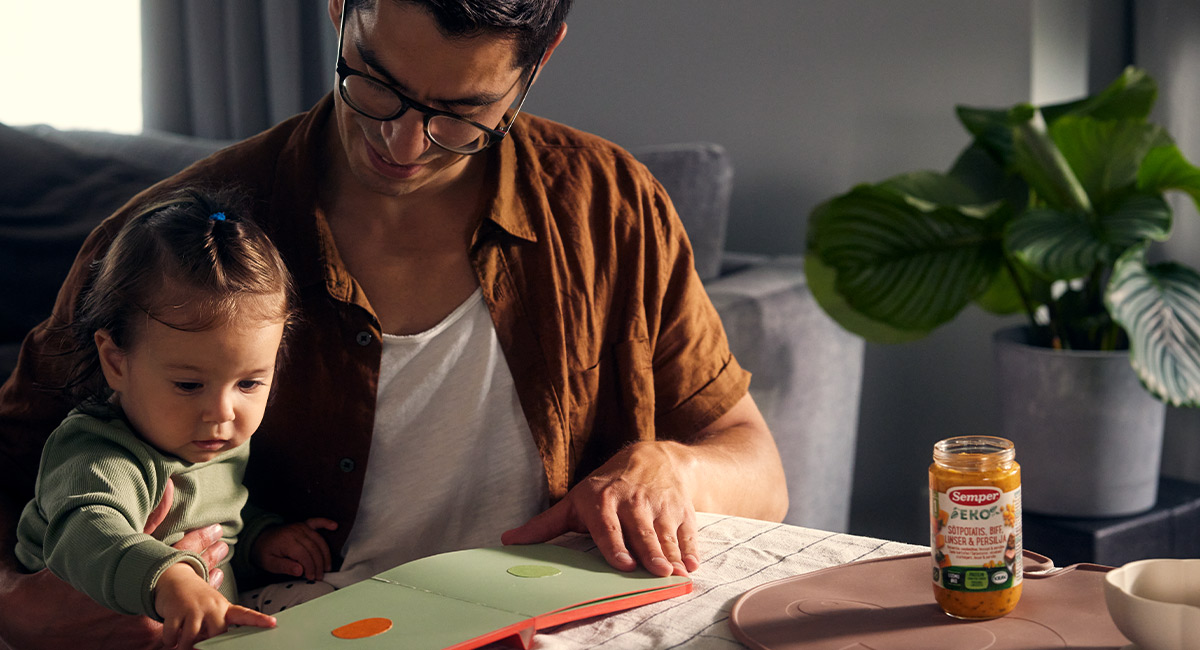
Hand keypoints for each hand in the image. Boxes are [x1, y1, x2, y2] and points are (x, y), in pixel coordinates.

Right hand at [0, 478, 226, 649]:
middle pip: (187, 578)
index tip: (217, 529)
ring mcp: (143, 626)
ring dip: (201, 589)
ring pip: (184, 606)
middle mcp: (141, 600)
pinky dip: (185, 617)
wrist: (32, 622)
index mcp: (132, 573)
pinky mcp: (139, 646)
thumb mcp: (99, 548)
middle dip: (207, 559)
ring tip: (218, 573)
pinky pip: (173, 632)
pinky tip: (198, 610)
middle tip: (223, 546)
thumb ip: (144, 520)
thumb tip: (170, 489)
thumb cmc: (63, 583)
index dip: (201, 539)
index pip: (179, 551)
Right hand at [155, 563, 274, 649]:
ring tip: (182, 637)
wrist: (173, 576)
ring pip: (191, 640)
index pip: (245, 615)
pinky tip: (172, 632)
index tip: (272, 623)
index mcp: (224, 607)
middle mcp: (212, 606)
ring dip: (183, 644)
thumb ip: (217, 627)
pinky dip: (170, 640)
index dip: (259, 620)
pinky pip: (172, 637)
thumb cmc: (195, 600)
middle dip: (205, 644)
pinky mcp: (176, 611)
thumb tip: (215, 644)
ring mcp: (194, 608)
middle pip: (216, 635)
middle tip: (197, 641)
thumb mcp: (211, 609)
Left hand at [252, 518, 337, 580]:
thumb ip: (284, 567)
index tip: (311, 578)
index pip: (304, 555)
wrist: (258, 538)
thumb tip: (300, 570)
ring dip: (325, 554)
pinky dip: (326, 523)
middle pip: (313, 549)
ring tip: (327, 567)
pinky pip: (317, 522)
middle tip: (320, 577)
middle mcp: (295, 531)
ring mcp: (301, 526)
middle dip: (319, 564)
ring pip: (319, 540)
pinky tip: (335, 526)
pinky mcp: (304, 524)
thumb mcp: (269, 564)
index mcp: (286, 541)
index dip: (310, 568)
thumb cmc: (264, 553)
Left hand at [501, 441, 699, 577]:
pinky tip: (692, 564)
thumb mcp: (575, 501)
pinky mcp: (682, 510)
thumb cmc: (607, 487)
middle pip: (641, 532)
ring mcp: (660, 506)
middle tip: (656, 572)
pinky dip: (691, 548)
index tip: (623, 564)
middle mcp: (632, 502)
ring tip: (675, 573)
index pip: (609, 526)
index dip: (616, 545)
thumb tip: (508, 541)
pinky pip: (687, 532)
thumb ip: (545, 525)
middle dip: (649, 552)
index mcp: (603, 501)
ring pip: (665, 534)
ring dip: (671, 554)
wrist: (654, 458)